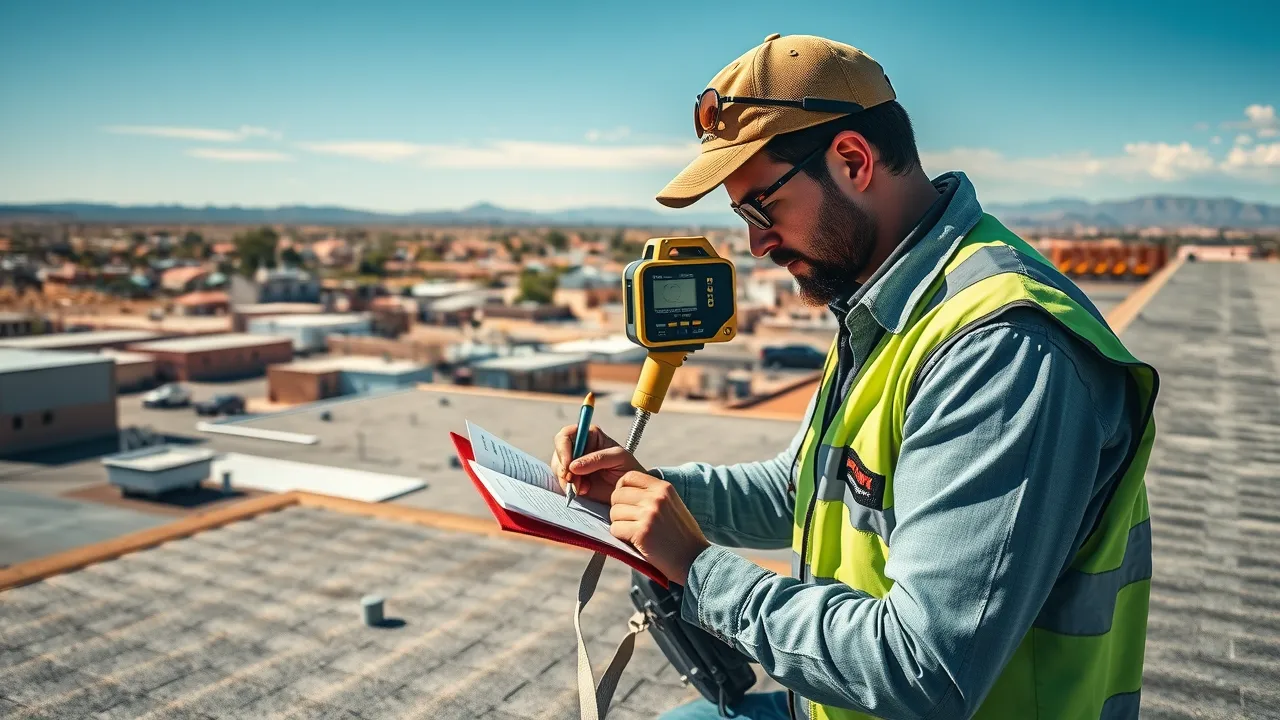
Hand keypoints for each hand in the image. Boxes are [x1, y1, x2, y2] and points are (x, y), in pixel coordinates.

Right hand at [551, 424, 643, 502]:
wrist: (630, 490)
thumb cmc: (628, 468)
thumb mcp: (618, 458)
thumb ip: (597, 458)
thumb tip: (572, 466)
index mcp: (590, 435)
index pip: (567, 435)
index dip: (563, 449)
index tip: (568, 465)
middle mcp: (579, 447)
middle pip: (558, 452)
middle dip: (563, 468)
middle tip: (572, 481)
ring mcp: (574, 464)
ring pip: (558, 468)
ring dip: (566, 480)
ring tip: (582, 488)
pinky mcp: (573, 479)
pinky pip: (562, 481)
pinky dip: (569, 488)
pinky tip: (583, 491)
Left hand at [609, 471, 709, 585]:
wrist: (694, 559)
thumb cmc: (681, 534)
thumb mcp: (671, 504)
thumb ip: (652, 495)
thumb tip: (622, 489)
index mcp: (664, 488)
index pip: (629, 476)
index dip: (622, 489)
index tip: (626, 502)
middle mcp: (656, 498)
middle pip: (617, 495)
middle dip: (618, 509)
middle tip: (629, 522)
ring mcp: (649, 514)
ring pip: (614, 512)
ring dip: (619, 524)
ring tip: (634, 532)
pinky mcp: (642, 532)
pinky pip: (615, 529)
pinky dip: (620, 537)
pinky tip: (635, 541)